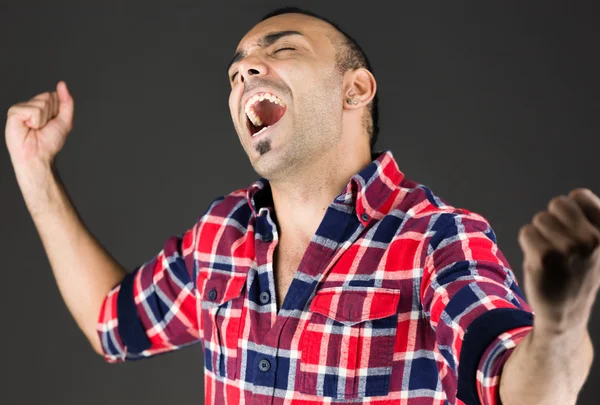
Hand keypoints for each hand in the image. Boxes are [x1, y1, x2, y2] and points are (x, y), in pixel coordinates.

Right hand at [5, 81, 73, 170]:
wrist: (38, 155)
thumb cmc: (49, 142)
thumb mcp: (64, 121)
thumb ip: (66, 102)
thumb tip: (62, 84)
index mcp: (41, 106)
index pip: (54, 96)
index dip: (57, 111)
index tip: (51, 123)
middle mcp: (30, 105)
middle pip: (48, 98)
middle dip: (50, 115)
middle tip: (42, 128)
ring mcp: (21, 108)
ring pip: (41, 104)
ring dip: (42, 120)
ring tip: (35, 129)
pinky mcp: (13, 113)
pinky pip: (32, 110)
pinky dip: (34, 121)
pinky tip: (28, 128)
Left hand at [518, 188, 599, 333]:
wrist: (566, 313)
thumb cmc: (579, 272)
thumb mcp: (598, 246)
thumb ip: (592, 220)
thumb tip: (576, 195)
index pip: (579, 195)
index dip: (570, 210)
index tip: (574, 231)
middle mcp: (593, 239)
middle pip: (558, 203)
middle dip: (553, 220)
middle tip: (559, 244)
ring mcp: (570, 248)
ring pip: (540, 219)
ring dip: (540, 233)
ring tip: (551, 254)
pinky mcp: (545, 257)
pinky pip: (527, 232)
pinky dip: (528, 243)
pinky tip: (539, 260)